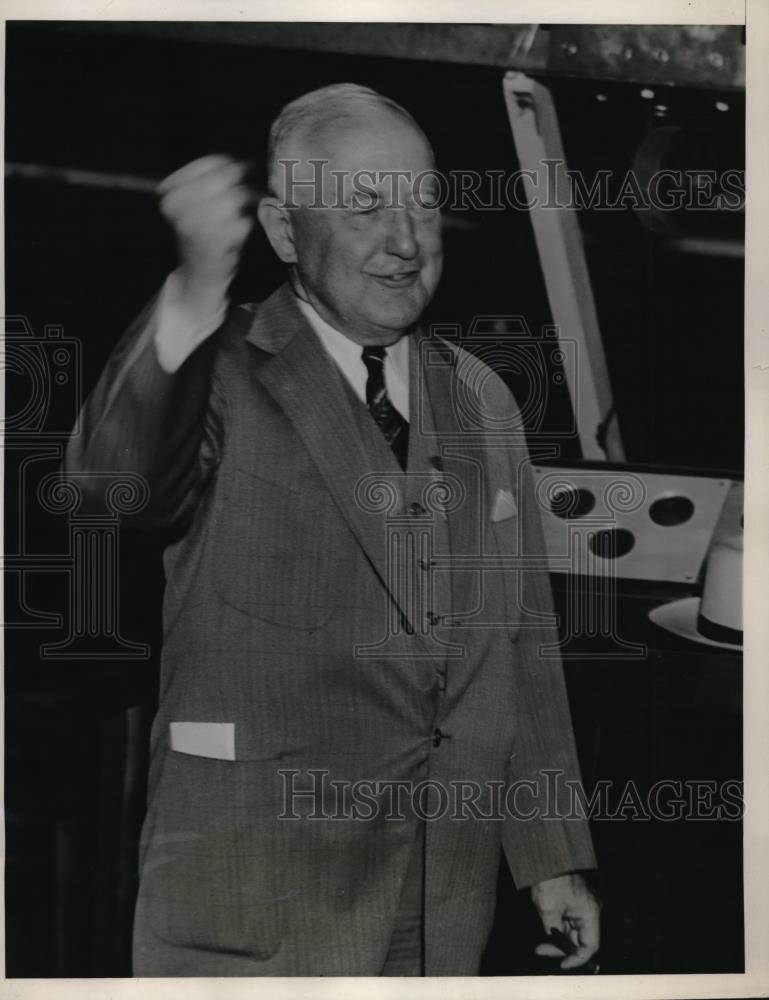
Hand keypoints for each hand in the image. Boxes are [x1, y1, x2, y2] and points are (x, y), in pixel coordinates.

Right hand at [157, 155, 254, 313]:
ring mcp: (192, 222)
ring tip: (258, 208)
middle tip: (262, 188)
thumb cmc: (204, 236)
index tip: (252, 169)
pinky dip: (252, 225)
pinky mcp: (212, 241)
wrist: (198, 277)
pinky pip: (244, 222)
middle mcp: (176, 204)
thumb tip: (252, 160)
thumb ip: (215, 181)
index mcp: (170, 190)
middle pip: (226, 176)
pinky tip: (249, 230)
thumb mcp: (199, 203)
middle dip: (249, 180)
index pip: (212, 162)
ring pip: (237, 197)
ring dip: (253, 202)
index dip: (237, 164)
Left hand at [530, 871, 600, 969]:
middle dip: (561, 947)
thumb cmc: (550, 879)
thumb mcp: (548, 911)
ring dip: (557, 936)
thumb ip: (553, 932)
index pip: (590, 946)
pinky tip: (546, 926)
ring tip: (540, 941)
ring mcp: (582, 904)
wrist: (546, 855)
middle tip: (541, 949)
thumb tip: (552, 943)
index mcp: (590, 913)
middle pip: (580, 939)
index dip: (576, 959)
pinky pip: (568, 919)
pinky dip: (557, 926)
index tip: (562, 964)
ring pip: (572, 930)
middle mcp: (590, 910)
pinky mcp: (574, 899)